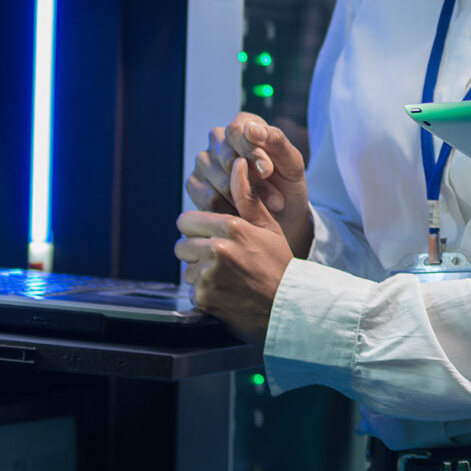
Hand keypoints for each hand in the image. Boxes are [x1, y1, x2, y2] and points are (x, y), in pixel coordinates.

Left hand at [175, 156, 292, 344]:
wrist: (288, 307)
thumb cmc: (279, 265)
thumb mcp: (268, 227)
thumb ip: (247, 196)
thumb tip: (239, 162)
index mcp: (230, 227)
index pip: (186, 221)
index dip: (197, 229)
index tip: (210, 237)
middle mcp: (216, 250)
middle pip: (181, 245)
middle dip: (195, 252)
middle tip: (219, 260)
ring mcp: (208, 275)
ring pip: (186, 269)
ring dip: (199, 273)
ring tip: (225, 277)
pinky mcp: (204, 298)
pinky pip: (192, 291)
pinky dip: (205, 293)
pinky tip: (226, 292)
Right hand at [189, 114, 313, 258]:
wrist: (282, 217)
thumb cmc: (287, 184)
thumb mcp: (292, 163)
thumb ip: (276, 142)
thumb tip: (251, 128)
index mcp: (242, 125)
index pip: (236, 131)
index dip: (252, 152)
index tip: (267, 171)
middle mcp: (218, 139)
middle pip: (226, 157)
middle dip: (253, 182)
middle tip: (276, 200)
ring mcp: (203, 162)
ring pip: (219, 181)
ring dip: (246, 200)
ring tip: (265, 209)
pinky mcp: (194, 185)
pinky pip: (209, 200)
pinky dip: (231, 211)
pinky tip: (247, 215)